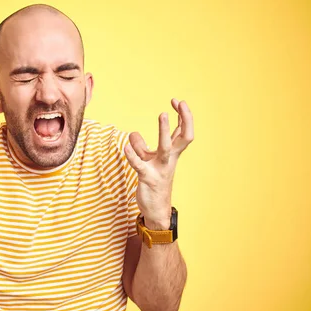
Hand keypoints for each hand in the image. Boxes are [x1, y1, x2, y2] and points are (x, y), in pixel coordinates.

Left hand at [123, 99, 193, 228]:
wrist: (155, 209)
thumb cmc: (153, 182)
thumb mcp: (146, 161)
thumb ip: (140, 147)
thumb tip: (133, 134)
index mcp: (172, 154)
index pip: (183, 131)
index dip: (183, 115)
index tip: (177, 101)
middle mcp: (170, 159)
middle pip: (185, 137)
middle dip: (185, 119)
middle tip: (180, 102)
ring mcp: (160, 168)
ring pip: (166, 148)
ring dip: (164, 131)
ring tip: (163, 114)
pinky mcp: (147, 178)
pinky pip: (140, 165)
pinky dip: (132, 155)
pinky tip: (125, 146)